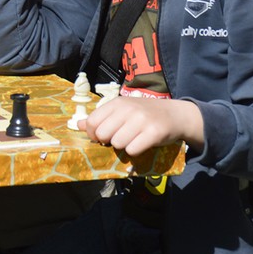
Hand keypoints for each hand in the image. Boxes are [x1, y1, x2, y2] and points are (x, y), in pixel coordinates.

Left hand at [82, 96, 204, 157]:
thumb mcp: (121, 110)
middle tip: (119, 138)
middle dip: (108, 141)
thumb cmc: (144, 113)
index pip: (92, 122)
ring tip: (132, 139)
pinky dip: (135, 151)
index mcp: (117, 103)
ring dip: (123, 146)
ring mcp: (141, 120)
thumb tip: (77, 125)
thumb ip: (100, 117)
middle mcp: (128, 109)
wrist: (175, 114)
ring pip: (117, 143)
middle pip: (103, 134)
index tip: (101, 137)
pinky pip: (132, 150)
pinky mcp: (154, 133)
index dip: (93, 133)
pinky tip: (141, 144)